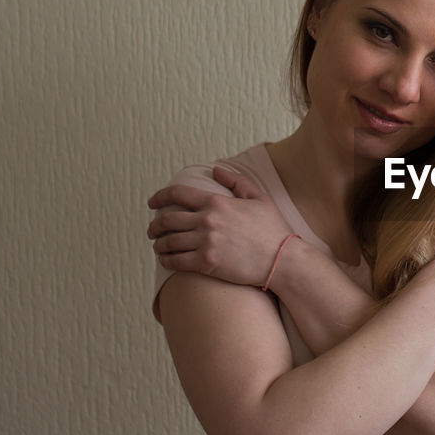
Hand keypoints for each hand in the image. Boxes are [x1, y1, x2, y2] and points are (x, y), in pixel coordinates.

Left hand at [146, 166, 294, 286]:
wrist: (282, 259)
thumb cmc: (273, 229)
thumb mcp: (259, 198)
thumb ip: (236, 181)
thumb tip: (216, 170)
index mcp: (217, 202)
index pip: (177, 194)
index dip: (159, 197)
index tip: (152, 203)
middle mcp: (207, 220)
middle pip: (166, 220)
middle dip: (154, 225)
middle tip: (152, 230)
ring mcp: (206, 242)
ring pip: (168, 242)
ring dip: (159, 244)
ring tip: (159, 246)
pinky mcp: (206, 263)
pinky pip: (175, 261)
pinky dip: (166, 260)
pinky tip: (167, 260)